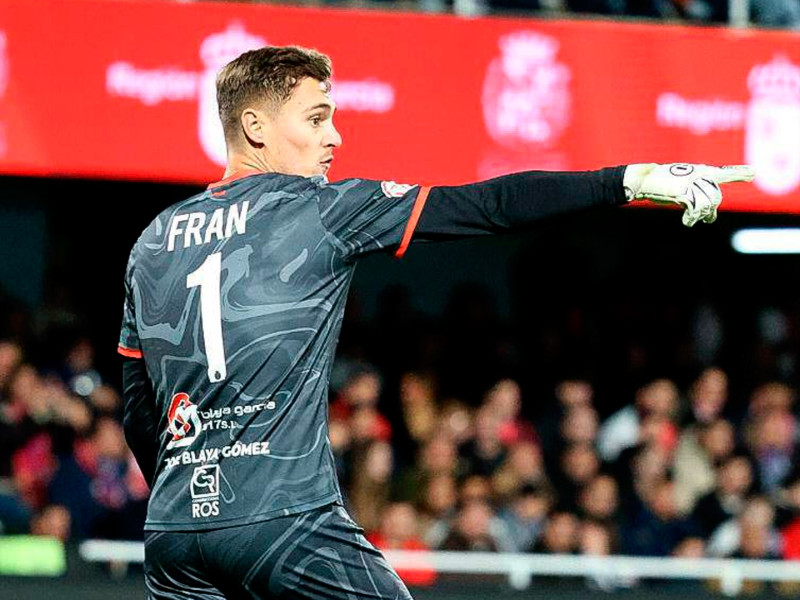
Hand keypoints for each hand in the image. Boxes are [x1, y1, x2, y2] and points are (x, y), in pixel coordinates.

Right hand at [623, 163, 754, 226]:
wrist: (645, 179)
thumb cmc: (658, 182)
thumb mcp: (679, 184)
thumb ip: (694, 190)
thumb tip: (706, 209)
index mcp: (700, 171)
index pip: (723, 173)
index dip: (739, 174)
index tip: (753, 174)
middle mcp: (700, 175)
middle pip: (715, 197)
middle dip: (710, 210)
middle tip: (705, 218)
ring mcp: (693, 182)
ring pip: (708, 204)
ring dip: (701, 215)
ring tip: (692, 219)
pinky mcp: (685, 191)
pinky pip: (696, 209)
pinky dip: (692, 218)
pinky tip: (687, 222)